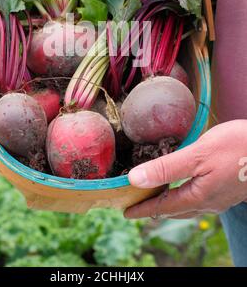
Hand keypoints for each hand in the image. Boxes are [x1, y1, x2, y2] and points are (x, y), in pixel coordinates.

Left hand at [124, 120, 246, 218]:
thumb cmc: (237, 148)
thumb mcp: (197, 154)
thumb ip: (166, 168)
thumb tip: (135, 180)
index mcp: (198, 196)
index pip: (162, 206)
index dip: (142, 208)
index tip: (126, 212)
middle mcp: (209, 202)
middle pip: (175, 209)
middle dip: (154, 208)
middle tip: (137, 206)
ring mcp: (221, 197)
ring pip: (189, 206)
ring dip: (171, 204)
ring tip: (158, 199)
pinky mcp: (230, 189)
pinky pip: (201, 199)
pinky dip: (186, 196)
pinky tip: (188, 188)